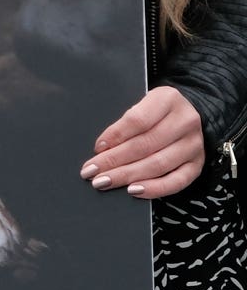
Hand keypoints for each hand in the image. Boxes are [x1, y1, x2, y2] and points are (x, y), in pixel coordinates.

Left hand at [86, 86, 204, 198]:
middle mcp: (185, 122)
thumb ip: (125, 121)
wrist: (190, 113)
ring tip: (104, 181)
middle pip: (145, 145)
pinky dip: (155, 188)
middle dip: (114, 161)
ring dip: (128, 176)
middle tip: (91, 172)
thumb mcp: (142, 103)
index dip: (115, 135)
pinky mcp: (198, 164)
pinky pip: (178, 181)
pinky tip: (134, 191)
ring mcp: (194, 145)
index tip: (97, 148)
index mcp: (168, 99)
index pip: (137, 120)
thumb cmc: (156, 110)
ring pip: (158, 164)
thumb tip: (101, 149)